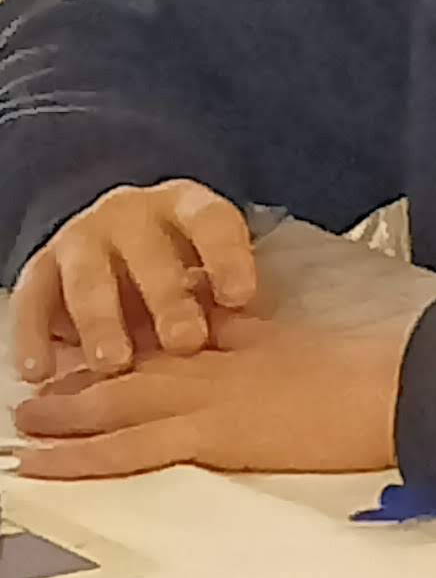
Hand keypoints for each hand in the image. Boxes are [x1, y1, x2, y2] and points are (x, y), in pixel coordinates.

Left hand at [10, 315, 413, 480]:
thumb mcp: (298, 338)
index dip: (114, 351)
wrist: (400, 391)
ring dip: (62, 417)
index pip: (158, 343)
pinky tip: (46, 463)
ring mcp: (205, 399)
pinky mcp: (213, 435)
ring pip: (113, 406)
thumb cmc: (368, 373)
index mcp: (231, 342)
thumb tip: (215, 318)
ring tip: (24, 428)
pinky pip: (131, 448)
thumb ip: (249, 329)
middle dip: (74, 385)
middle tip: (32, 398)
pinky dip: (82, 456)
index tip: (80, 359)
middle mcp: (207, 366)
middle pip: (124, 373)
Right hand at [11, 182, 260, 383]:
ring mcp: (82, 236)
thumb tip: (260, 341)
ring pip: (88, 277)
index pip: (212, 223)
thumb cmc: (189, 263)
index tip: (241, 297)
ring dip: (101, 322)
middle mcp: (131, 214)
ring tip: (114, 364)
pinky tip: (39, 371)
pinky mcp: (43, 265)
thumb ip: (229, 293)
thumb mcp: (216, 266)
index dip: (227, 258)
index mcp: (186, 206)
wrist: (121, 234)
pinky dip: (33, 336)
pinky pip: (33, 299)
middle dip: (166, 299)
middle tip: (184, 342)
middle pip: (148, 254)